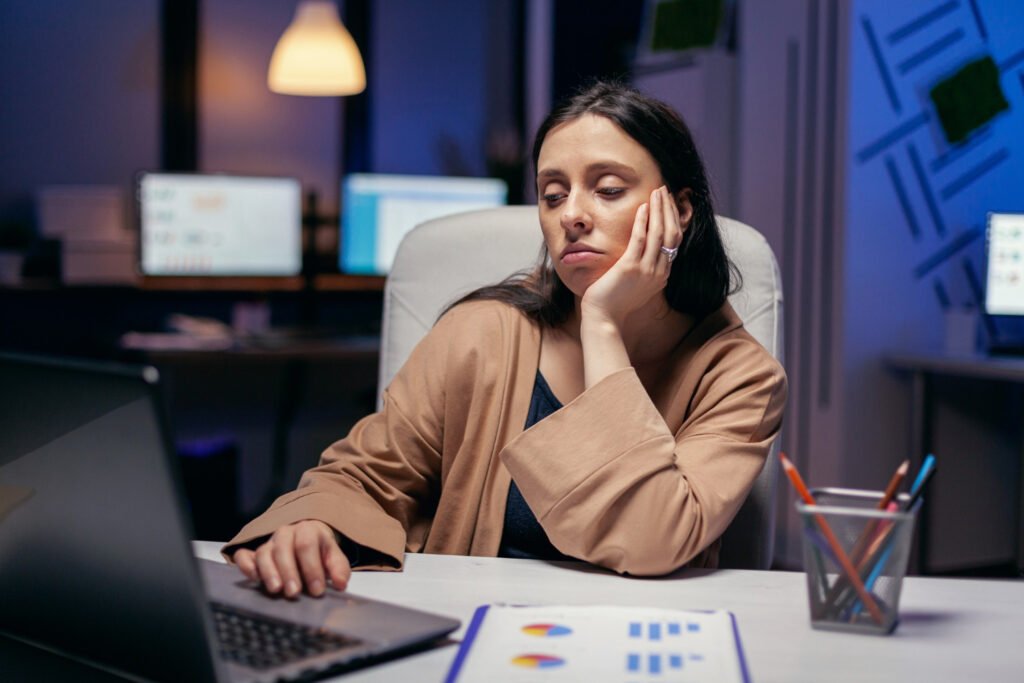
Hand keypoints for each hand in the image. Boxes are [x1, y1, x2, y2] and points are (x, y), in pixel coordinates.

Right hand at [233, 519, 350, 597]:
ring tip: (275, 590)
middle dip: (289, 572)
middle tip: (294, 593)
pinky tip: (254, 579)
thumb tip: (341, 584)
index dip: (312, 568)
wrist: (306, 541)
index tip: (317, 590)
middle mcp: (285, 533)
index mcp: (307, 530)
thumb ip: (339, 569)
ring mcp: (268, 543)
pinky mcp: (254, 553)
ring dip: (269, 572)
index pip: (307, 545)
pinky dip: (246, 566)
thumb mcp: (334, 558)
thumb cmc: (320, 553)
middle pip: (284, 548)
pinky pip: (244, 555)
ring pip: (264, 552)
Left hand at [580, 186, 683, 328]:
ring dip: (659, 210)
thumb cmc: (614, 303)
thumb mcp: (635, 284)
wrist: (603, 319)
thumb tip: (641, 253)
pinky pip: (640, 240)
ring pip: (660, 234)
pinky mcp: (630, 269)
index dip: (674, 219)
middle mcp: (659, 272)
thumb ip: (642, 268)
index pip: (675, 241)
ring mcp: (646, 271)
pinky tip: (642, 207)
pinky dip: (643, 222)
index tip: (668, 203)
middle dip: (669, 210)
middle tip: (665, 191)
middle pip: (672, 234)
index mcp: (662, 275)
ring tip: (657, 192)